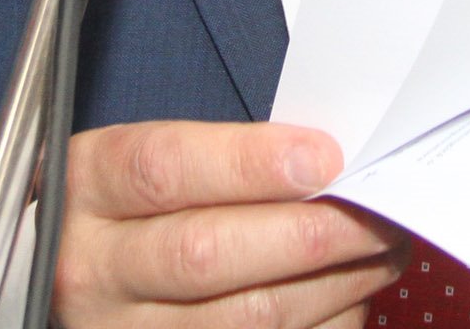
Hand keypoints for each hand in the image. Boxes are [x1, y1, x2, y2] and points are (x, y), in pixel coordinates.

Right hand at [54, 121, 408, 327]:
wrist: (90, 277)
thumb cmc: (135, 209)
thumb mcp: (148, 162)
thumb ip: (221, 156)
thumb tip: (326, 161)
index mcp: (87, 188)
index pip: (164, 169)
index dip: (250, 162)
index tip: (324, 157)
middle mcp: (95, 269)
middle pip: (208, 252)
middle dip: (309, 233)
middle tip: (376, 213)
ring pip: (246, 315)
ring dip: (332, 283)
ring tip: (382, 249)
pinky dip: (322, 322)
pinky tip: (349, 295)